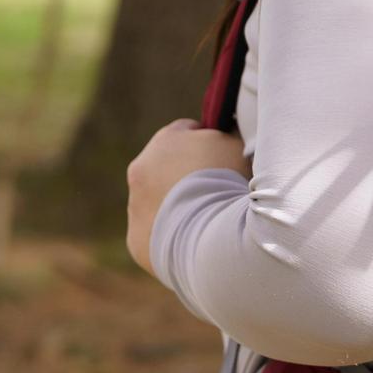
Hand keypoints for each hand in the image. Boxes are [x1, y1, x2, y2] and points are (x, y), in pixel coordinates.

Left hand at [126, 118, 251, 275]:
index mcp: (167, 139)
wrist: (211, 233)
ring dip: (178, 207)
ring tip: (209, 221)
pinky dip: (173, 236)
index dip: (210, 144)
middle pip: (167, 168)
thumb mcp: (237, 145)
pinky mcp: (137, 240)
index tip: (226, 160)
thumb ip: (225, 136)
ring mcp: (135, 206)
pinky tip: (196, 241)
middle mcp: (141, 168)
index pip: (187, 131)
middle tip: (218, 193)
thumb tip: (225, 134)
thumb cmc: (228, 183)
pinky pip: (155, 235)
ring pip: (158, 203)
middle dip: (187, 177)